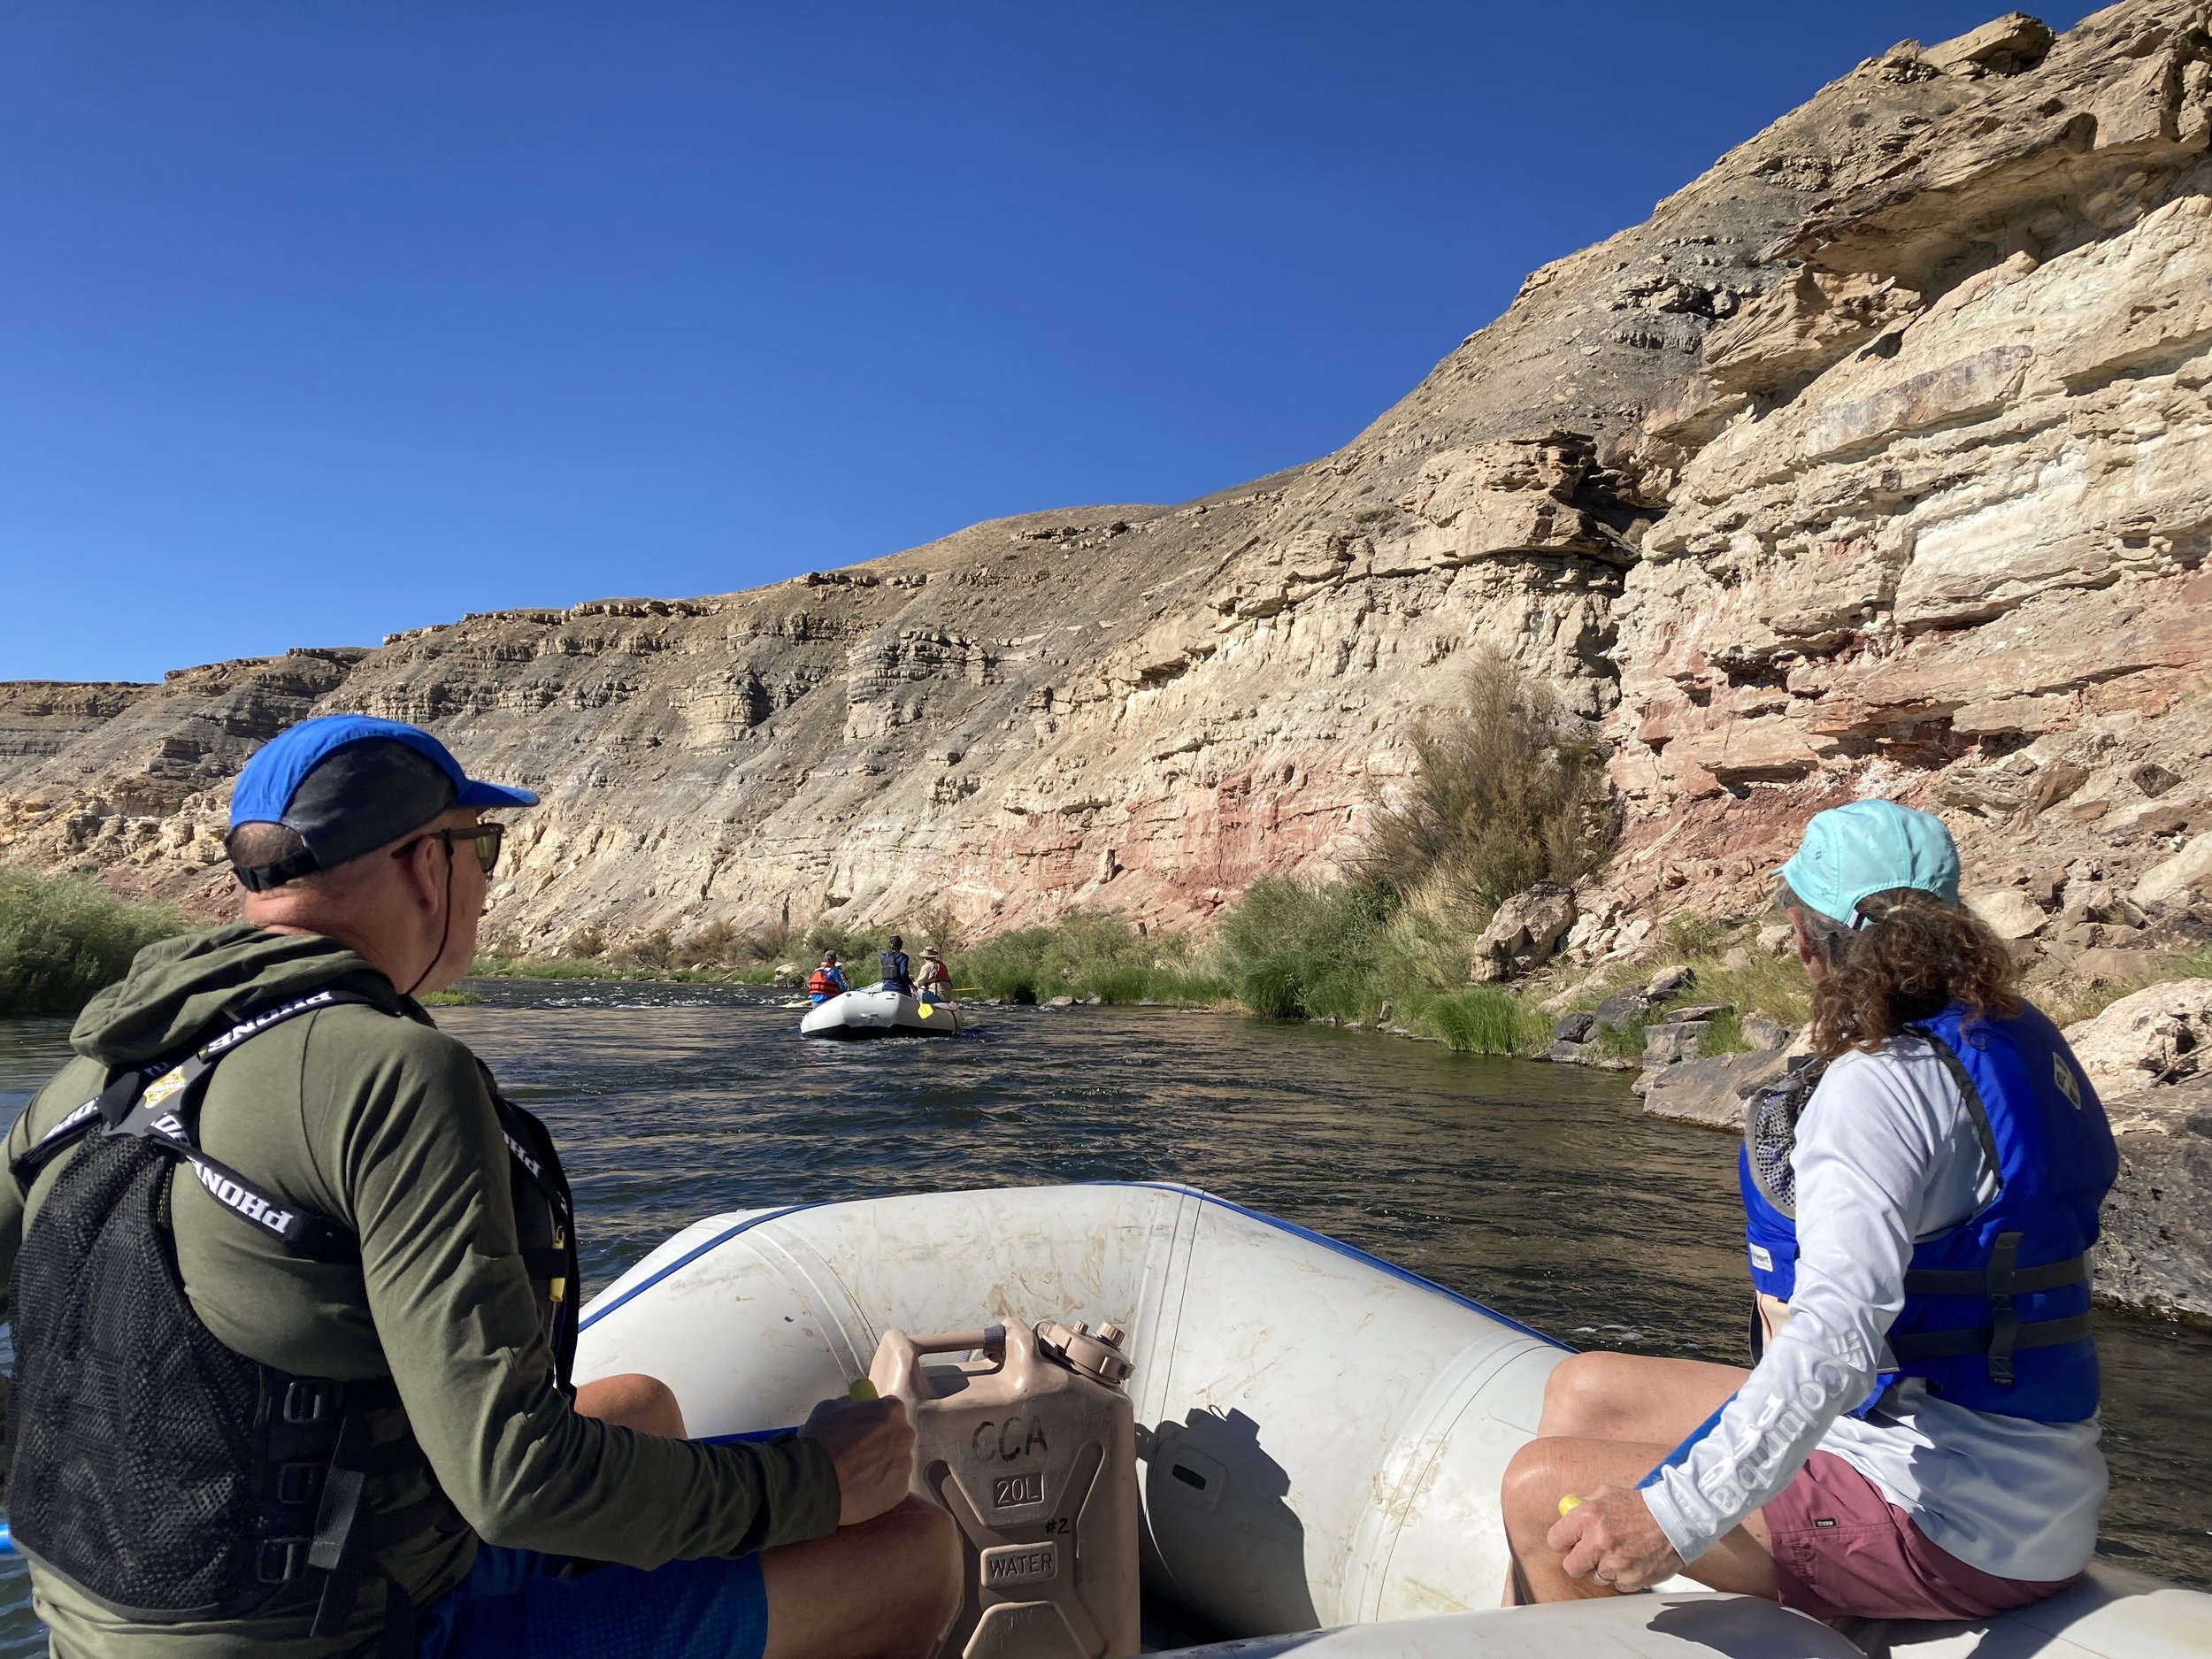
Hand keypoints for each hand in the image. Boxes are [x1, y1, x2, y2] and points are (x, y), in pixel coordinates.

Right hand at [802, 1394, 915, 1525]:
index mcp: (892, 1411)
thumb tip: (854, 1409)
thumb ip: (849, 1405)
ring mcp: (904, 1465)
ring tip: (857, 1477)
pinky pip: (892, 1486)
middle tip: (859, 1454)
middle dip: (882, 1443)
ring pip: (896, 1463)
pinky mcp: (900, 1491)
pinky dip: (880, 1488)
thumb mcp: (830, 1408)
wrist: (816, 1483)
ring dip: (882, 1467)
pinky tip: (861, 1491)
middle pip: (897, 1437)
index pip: (891, 1410)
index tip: (863, 1429)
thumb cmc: (822, 1440)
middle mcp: (905, 1436)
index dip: (876, 1419)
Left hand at [1547, 1485, 1682, 1592]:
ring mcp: (1615, 1563)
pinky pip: (1617, 1584)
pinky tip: (1634, 1560)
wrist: (1677, 1519)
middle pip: (1571, 1567)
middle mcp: (1599, 1541)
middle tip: (1593, 1553)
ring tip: (1621, 1552)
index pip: (1555, 1540)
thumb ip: (1584, 1505)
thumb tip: (1566, 1514)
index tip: (1571, 1542)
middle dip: (1580, 1561)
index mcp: (1588, 1517)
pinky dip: (1623, 1576)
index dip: (1564, 1542)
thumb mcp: (1607, 1493)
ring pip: (1596, 1577)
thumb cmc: (1642, 1505)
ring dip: (1604, 1569)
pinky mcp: (1631, 1579)